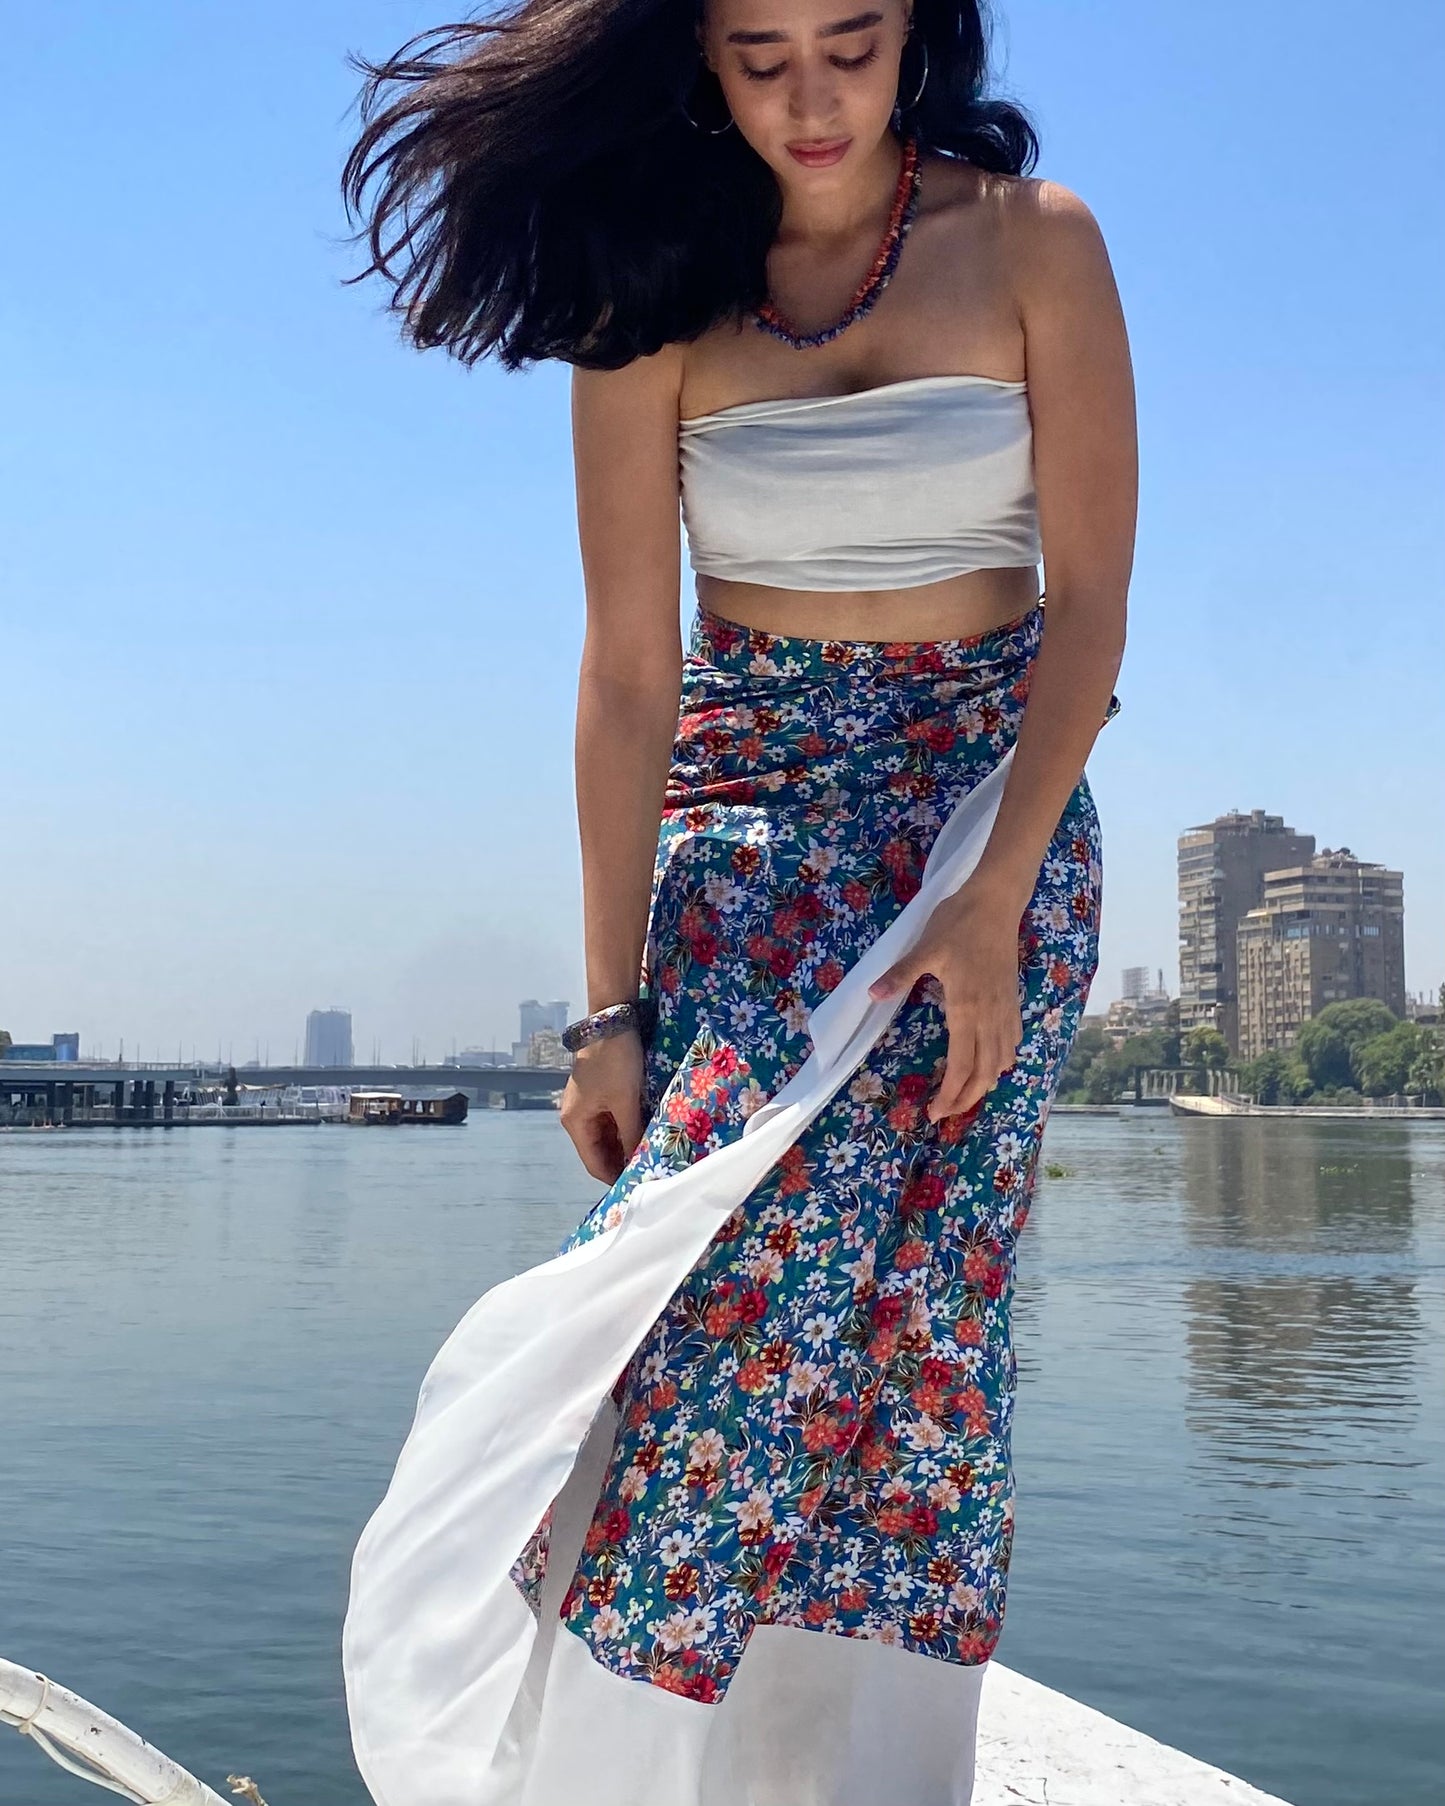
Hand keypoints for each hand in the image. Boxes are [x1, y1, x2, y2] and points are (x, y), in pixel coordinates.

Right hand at [559, 1031, 646, 1183]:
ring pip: (607, 1135)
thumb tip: (637, 1160)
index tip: (637, 1186)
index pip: (593, 1163)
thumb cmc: (615, 1063)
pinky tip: (643, 1131)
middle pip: (599, 1150)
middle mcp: (577, 1116)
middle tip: (648, 1171)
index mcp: (576, 1122)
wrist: (611, 1021)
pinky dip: (625, 1128)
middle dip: (621, 1161)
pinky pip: (611, 1119)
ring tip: (649, 1154)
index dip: (614, 1177)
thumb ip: (630, 1133)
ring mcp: (587, 1104)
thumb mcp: (625, 1102)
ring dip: (625, 1144)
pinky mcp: (598, 1092)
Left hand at [867, 879, 1024, 1122]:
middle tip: (944, 1112)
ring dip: (984, 1083)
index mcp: (966, 1009)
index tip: (934, 1111)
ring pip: (1002, 1061)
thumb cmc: (958, 922)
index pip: (961, 1066)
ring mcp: (1005, 1008)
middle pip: (985, 1073)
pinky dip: (1002, 1060)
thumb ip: (900, 975)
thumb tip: (872, 995)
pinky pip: (1012, 1041)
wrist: (996, 900)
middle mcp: (990, 1016)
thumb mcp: (924, 948)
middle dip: (966, 1099)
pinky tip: (991, 1062)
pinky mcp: (1013, 999)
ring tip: (964, 1094)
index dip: (950, 1095)